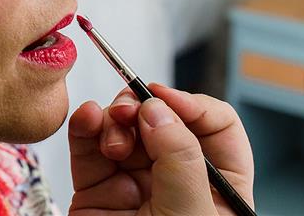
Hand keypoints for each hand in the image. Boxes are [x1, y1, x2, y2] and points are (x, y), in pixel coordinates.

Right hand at [68, 83, 253, 215]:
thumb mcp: (190, 212)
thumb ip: (178, 158)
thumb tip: (157, 109)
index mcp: (218, 190)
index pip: (216, 127)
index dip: (192, 106)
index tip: (164, 98)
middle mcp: (177, 182)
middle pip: (164, 119)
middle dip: (144, 107)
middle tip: (131, 112)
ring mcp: (134, 185)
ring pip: (125, 127)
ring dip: (114, 119)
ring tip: (111, 136)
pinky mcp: (96, 191)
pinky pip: (88, 147)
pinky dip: (85, 126)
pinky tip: (87, 118)